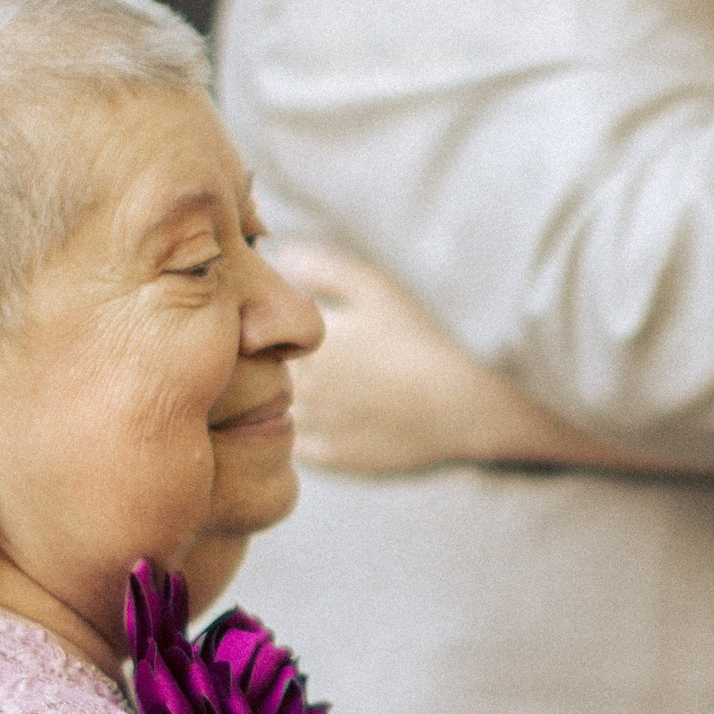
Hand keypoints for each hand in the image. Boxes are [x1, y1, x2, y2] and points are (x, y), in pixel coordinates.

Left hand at [275, 239, 628, 473]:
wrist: (461, 408)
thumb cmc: (421, 341)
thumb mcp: (375, 288)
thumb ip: (321, 267)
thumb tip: (279, 256)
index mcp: (301, 344)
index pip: (252, 336)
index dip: (258, 328)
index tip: (271, 322)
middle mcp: (298, 389)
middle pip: (257, 376)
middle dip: (262, 363)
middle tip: (294, 352)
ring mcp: (314, 427)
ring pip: (272, 412)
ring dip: (278, 398)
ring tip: (311, 383)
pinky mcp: (333, 458)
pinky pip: (296, 444)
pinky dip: (300, 430)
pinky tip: (326, 413)